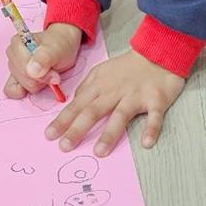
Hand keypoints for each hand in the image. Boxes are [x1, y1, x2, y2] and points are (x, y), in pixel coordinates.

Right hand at [3, 22, 81, 98]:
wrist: (64, 48)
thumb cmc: (59, 46)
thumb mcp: (56, 50)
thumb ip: (44, 58)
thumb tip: (31, 71)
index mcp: (18, 43)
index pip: (22, 66)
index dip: (40, 72)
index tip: (54, 73)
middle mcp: (12, 55)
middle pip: (22, 78)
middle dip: (40, 79)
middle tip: (54, 73)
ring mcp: (13, 68)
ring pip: (21, 86)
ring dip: (38, 84)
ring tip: (48, 75)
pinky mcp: (16, 79)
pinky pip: (12, 91)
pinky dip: (24, 92)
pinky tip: (36, 87)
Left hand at [45, 49, 185, 156]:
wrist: (156, 53)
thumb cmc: (126, 68)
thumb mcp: (101, 73)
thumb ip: (87, 88)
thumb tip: (73, 104)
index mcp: (99, 86)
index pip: (77, 105)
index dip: (63, 120)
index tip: (49, 135)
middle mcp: (114, 91)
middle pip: (93, 111)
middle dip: (77, 129)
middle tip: (64, 147)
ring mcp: (135, 95)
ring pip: (120, 116)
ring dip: (109, 134)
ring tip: (99, 152)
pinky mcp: (156, 99)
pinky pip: (154, 116)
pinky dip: (151, 129)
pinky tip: (146, 143)